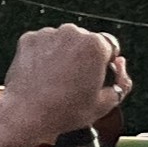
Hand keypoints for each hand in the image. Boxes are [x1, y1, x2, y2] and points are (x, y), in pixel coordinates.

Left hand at [0, 24, 129, 146]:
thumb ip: (122, 82)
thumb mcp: (105, 104)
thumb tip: (120, 64)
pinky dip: (44, 55)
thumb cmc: (66, 111)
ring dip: (64, 54)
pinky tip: (43, 75)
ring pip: (63, 41)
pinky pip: (43, 44)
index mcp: (96, 45)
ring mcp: (48, 34)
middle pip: (86, 41)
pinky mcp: (29, 39)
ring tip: (57, 80)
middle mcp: (72, 32)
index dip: (106, 62)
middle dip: (84, 56)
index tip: (96, 76)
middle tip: (74, 81)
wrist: (26, 114)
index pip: (110, 46)